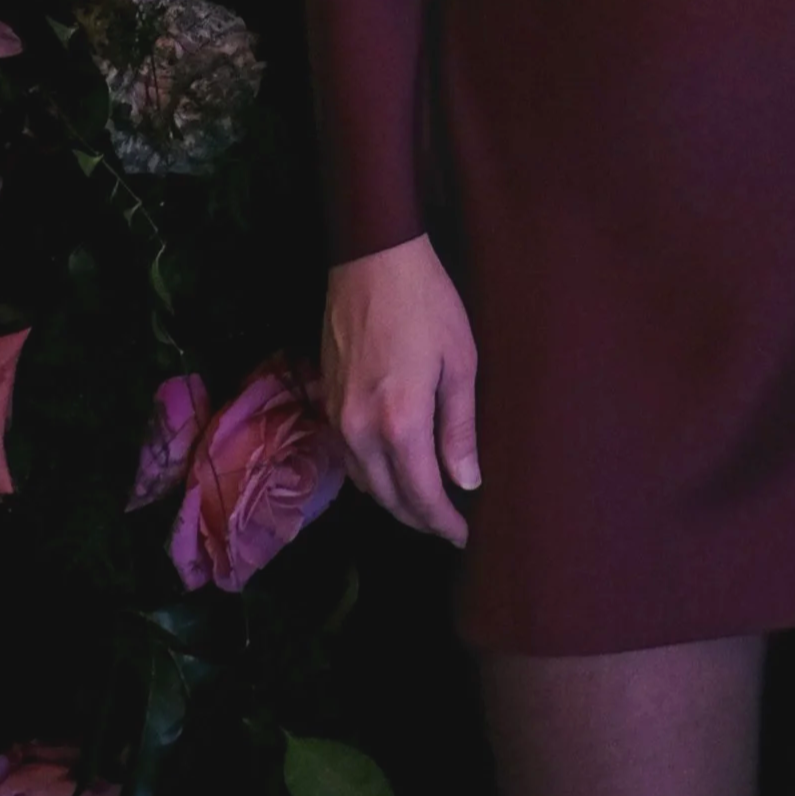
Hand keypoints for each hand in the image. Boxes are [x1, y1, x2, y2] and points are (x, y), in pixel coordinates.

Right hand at [320, 231, 479, 546]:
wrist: (373, 260)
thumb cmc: (428, 305)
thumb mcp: (460, 362)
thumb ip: (459, 427)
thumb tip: (467, 481)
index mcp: (399, 424)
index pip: (421, 495)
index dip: (443, 521)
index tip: (465, 535)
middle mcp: (360, 432)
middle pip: (388, 499)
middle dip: (420, 518)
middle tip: (450, 525)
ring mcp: (338, 419)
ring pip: (365, 483)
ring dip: (395, 500)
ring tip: (427, 502)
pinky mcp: (327, 403)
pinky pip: (350, 459)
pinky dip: (373, 475)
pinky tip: (395, 468)